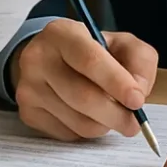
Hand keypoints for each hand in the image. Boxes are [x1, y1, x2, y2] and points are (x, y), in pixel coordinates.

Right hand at [9, 19, 158, 141]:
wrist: (50, 59)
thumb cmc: (91, 52)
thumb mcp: (120, 43)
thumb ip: (139, 60)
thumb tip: (138, 91)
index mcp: (61, 32)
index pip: (89, 60)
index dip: (116, 83)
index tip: (137, 100)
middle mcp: (38, 57)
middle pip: (83, 96)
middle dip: (116, 114)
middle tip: (134, 122)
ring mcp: (29, 86)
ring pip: (78, 121)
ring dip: (103, 125)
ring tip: (109, 113)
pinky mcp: (28, 112)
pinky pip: (67, 134)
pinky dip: (86, 131)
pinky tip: (87, 115)